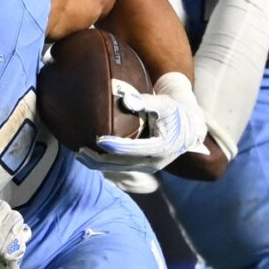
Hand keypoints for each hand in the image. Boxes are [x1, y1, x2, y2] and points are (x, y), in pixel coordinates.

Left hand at [85, 73, 208, 172]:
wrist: (188, 129)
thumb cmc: (174, 112)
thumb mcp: (165, 103)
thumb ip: (146, 101)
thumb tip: (126, 99)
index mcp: (162, 147)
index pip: (135, 149)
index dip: (116, 146)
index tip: (99, 139)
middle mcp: (154, 162)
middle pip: (122, 164)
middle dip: (99, 160)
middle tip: (80, 151)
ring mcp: (148, 167)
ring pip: (118, 169)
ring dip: (98, 164)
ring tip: (79, 155)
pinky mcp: (142, 167)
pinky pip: (120, 168)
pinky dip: (104, 163)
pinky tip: (89, 157)